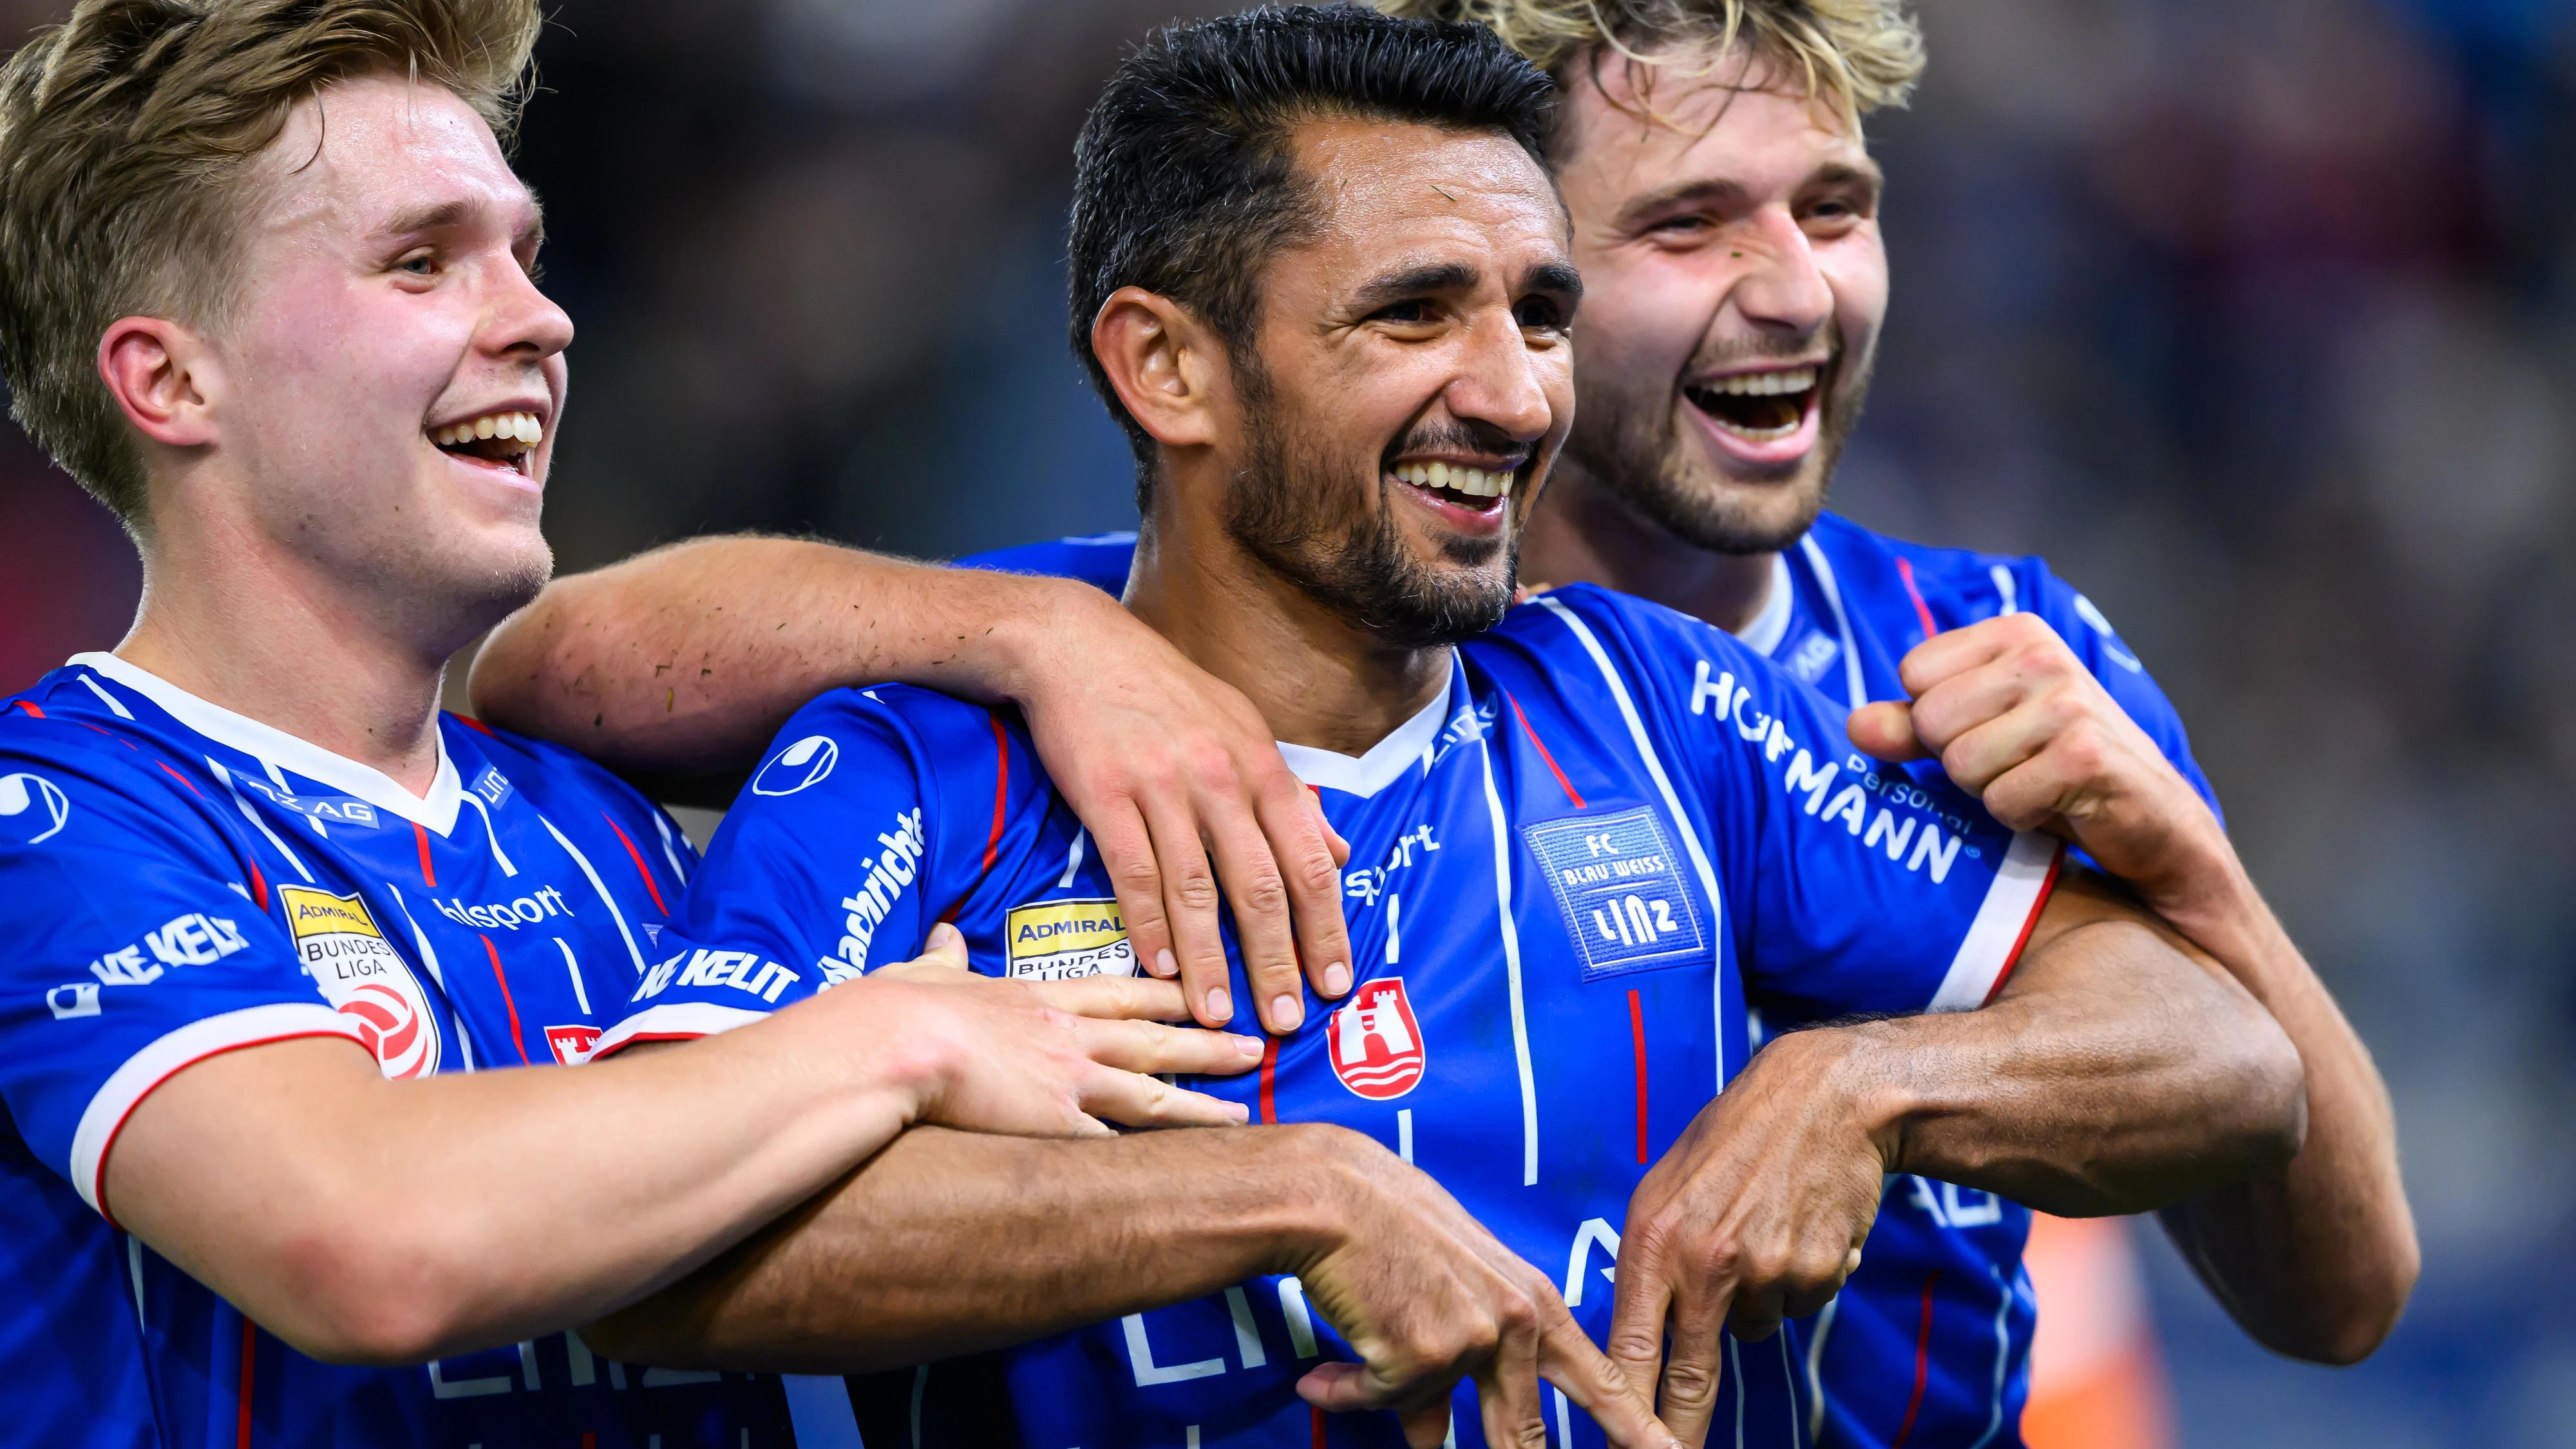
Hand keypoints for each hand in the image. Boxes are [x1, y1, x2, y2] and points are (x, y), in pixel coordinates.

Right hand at [851, 925, 1263, 1136]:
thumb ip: (942, 960)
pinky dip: (1148, 1162)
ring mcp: (1066, 1080)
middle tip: (1257, 1046)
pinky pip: (1113, 1150)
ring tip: (1243, 1114)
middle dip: (1208, 1042)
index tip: (1203, 990)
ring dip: (1200, 1104)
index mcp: (1036, 999)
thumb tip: (943, 935)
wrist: (892, 1042)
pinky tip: (1181, 1177)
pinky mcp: (1054, 1124)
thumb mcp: (923, 973)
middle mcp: (1065, 1036)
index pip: (1117, 991)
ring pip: (1151, 1094)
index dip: (1165, 992)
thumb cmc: (895, 1009)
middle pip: (1153, 1038)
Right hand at [1011, 580, 1353, 1032]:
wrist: (1076, 645)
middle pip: (1258, 886)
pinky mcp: (1105, 794)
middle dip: (1276, 961)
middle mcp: (1219, 779)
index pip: (1308, 861)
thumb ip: (1291, 796)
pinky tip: (1158, 968)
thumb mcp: (1243, 729)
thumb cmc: (1165, 692)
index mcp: (1260, 766)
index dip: (1326, 927)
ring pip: (1196, 890)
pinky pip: (1133, 871)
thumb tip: (1338, 853)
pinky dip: (1148, 925)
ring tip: (1220, 1016)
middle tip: (1285, 1022)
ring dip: (1209, 961)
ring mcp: (1161, 787)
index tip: (1336, 982)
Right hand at [1290, 1130, 1679, 1448]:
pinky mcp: (1420, 1356)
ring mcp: (1471, 1340)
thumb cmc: (1393, 1230)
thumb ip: (1465, 1365)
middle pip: (1521, 1433)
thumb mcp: (1455, 1290)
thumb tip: (1432, 1439)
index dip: (1638, 1430)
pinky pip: (1378, 1400)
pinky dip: (1348, 1386)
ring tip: (1367, 1334)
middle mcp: (1516, 1323)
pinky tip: (1334, 1352)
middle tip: (1538, 1428)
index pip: (1601, 1381)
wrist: (1336, 1193)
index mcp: (1536, 1303)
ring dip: (1388, 1391)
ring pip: (1426, 1418)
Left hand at [1608, 1030, 1886, 1443]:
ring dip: (1757, 1300)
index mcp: (1653, 1239)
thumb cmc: (1735, 1140)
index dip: (1624, 1411)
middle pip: (1691, 1375)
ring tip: (1763, 1231)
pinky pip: (1799, 1305)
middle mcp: (1704, 1261)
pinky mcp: (1814, 1272)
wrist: (1825, 1099)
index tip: (1619, 1447)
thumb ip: (1651, 1258)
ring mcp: (1763, 1270)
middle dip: (1680, 1431)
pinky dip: (1800, 1280)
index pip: (1631, 1348)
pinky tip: (1799, 1227)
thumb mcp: (1666, 1188)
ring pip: (1753, 1328)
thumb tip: (1637, 1332)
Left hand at [1847, 613, 2223, 894]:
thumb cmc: (2055, 771)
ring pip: (1961, 764)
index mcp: (2016, 633)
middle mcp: (2044, 655)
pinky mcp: (2084, 755)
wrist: (2153, 820)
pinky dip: (2019, 817)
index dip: (1938, 719)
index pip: (1914, 673)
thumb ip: (1910, 727)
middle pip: (1931, 721)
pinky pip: (1999, 800)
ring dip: (1990, 791)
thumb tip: (1853, 725)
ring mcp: (2068, 702)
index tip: (1990, 729)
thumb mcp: (1978, 736)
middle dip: (1961, 759)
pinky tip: (2057, 805)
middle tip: (2015, 764)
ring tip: (2036, 782)